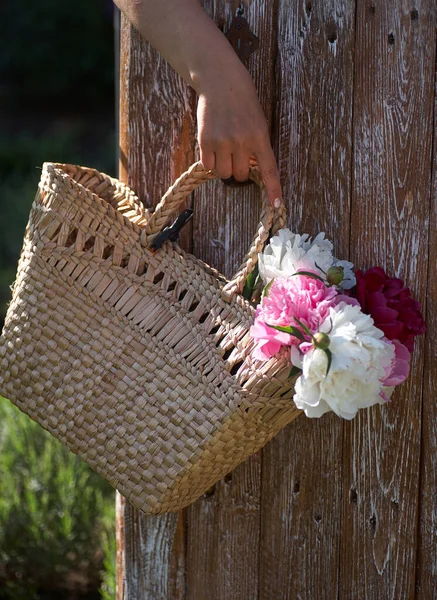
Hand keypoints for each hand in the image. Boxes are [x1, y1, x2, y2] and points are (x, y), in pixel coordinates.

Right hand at [196, 79, 281, 205]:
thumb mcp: (258, 122)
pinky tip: (213, 145)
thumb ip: (256, 146)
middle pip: (240, 176)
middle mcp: (242, 142)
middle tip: (236, 154)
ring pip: (224, 173)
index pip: (269, 169)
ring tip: (224, 149)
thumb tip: (249, 171)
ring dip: (224, 166)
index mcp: (260, 137)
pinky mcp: (205, 141)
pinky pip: (208, 165)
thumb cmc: (243, 102)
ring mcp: (222, 142)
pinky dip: (211, 161)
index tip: (277, 205)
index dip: (273, 189)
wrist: (220, 81)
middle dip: (239, 169)